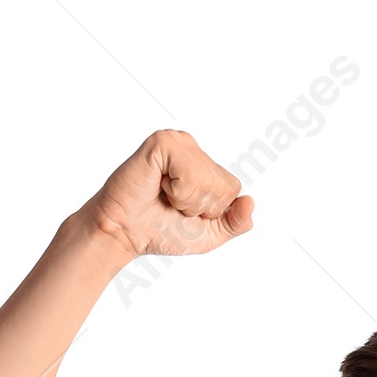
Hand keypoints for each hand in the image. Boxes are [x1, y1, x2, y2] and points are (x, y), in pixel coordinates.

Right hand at [88, 129, 253, 260]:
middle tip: (171, 204)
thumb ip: (234, 223)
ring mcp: (179, 142)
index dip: (212, 211)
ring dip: (187, 201)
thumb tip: (251, 203)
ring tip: (164, 195)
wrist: (124, 234)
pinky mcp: (164, 141)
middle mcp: (194, 149)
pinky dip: (176, 191)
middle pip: (225, 186)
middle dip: (201, 207)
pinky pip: (190, 174)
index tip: (184, 211)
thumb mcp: (208, 235)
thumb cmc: (159, 231)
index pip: (234, 190)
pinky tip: (158, 185)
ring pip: (209, 181)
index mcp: (205, 166)